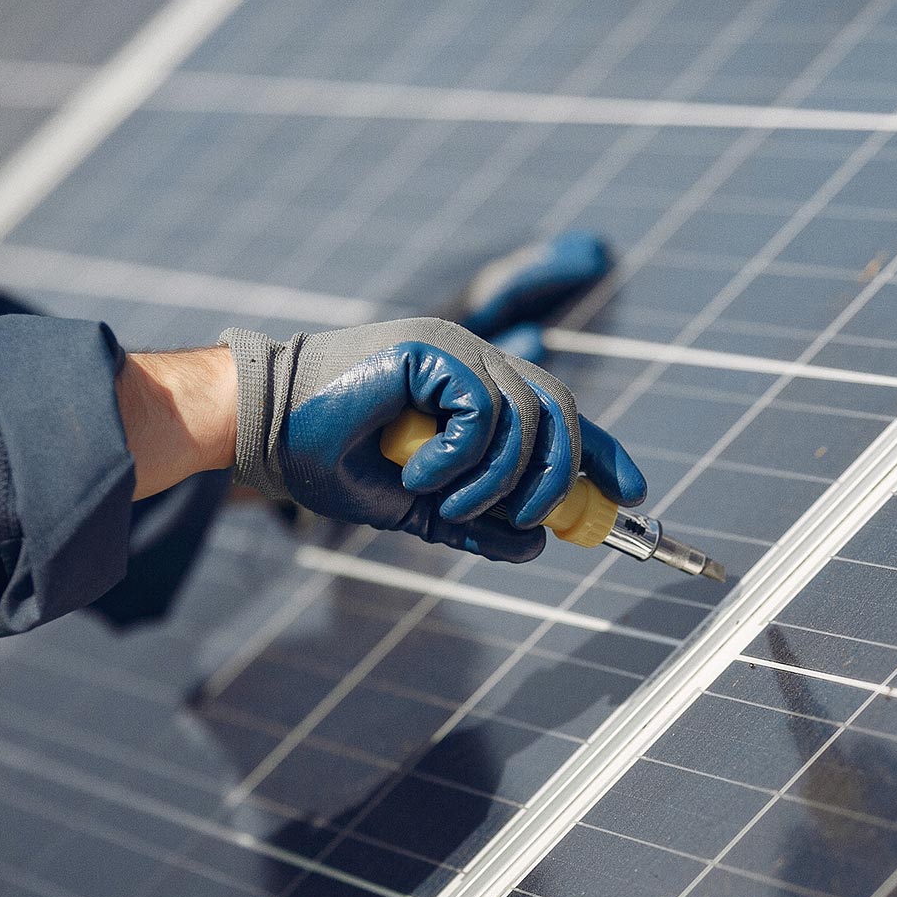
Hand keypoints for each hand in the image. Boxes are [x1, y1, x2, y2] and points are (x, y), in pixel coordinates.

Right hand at [221, 317, 644, 562]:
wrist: (265, 430)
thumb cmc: (328, 460)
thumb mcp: (415, 507)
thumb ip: (471, 522)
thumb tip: (533, 546)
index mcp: (475, 391)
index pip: (559, 416)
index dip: (602, 454)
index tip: (632, 495)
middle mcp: (475, 363)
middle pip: (561, 416)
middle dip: (561, 481)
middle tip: (531, 522)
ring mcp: (455, 351)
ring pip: (529, 420)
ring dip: (497, 483)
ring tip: (449, 506)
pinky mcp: (433, 349)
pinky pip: (484, 413)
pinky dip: (462, 459)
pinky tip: (421, 475)